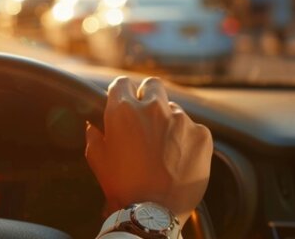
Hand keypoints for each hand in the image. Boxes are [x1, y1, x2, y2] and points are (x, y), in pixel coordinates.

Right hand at [85, 76, 212, 224]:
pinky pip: (193, 129)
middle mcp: (153, 108)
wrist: (155, 213)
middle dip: (148, 96)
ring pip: (174, 110)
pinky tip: (179, 159)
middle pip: (153, 85)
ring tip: (163, 149)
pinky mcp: (202, 134)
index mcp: (124, 111)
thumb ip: (94, 136)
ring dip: (168, 122)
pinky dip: (187, 140)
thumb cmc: (123, 187)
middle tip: (146, 117)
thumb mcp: (98, 160)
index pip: (123, 83)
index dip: (123, 93)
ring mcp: (181, 120)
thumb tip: (93, 126)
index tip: (125, 102)